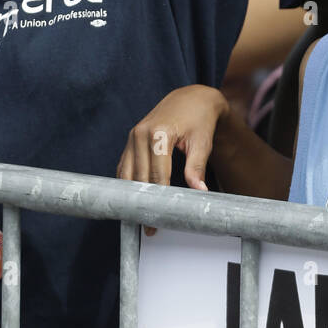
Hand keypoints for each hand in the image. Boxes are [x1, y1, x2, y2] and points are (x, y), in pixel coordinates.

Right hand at [116, 86, 228, 233]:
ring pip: (127, 174)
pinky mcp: (130, 140)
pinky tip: (132, 201)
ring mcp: (133, 137)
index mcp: (159, 134)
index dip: (159, 199)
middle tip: (150, 228)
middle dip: (144, 203)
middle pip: (139, 177)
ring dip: (132, 197)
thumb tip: (199, 193)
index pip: (157, 175)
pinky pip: (124, 166)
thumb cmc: (199, 120)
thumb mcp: (202, 143)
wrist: (191, 99)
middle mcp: (140, 134)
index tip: (160, 220)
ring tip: (140, 220)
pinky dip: (127, 184)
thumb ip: (197, 168)